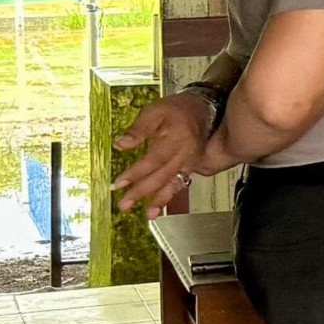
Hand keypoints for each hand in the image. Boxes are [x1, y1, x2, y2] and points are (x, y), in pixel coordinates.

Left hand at [113, 91, 214, 216]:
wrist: (204, 108)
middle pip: (162, 176)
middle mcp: (185, 154)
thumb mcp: (155, 110)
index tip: (118, 183)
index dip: (136, 173)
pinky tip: (157, 208)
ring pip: (173, 184)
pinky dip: (168, 197)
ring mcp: (190, 162)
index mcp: (176, 139)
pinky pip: (179, 184)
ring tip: (147, 215)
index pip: (153, 160)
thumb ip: (139, 128)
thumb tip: (120, 144)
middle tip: (124, 204)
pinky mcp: (190, 167)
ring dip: (159, 200)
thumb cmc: (177, 108)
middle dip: (142, 191)